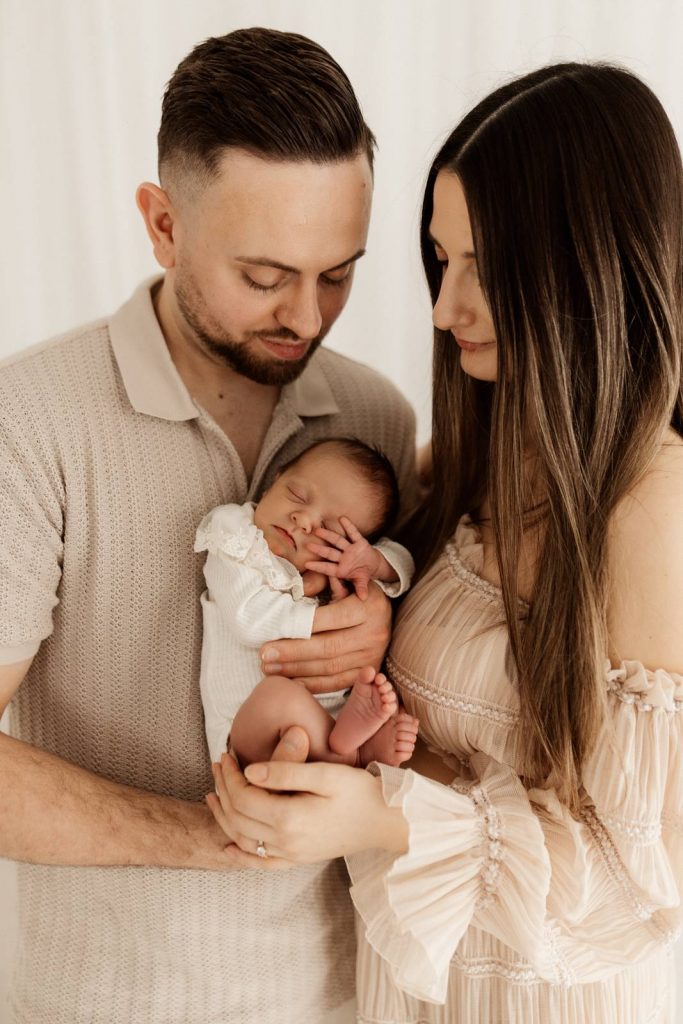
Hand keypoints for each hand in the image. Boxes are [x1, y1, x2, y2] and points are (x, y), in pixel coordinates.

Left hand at [207, 749, 407, 870]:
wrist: (386, 820)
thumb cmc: (360, 792)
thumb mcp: (325, 774)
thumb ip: (286, 771)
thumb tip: (250, 772)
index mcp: (290, 818)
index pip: (244, 797)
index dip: (230, 775)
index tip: (226, 754)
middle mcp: (286, 842)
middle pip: (238, 817)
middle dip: (223, 789)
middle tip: (218, 765)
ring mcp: (292, 855)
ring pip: (243, 839)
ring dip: (224, 816)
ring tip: (214, 793)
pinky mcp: (299, 859)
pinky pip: (261, 863)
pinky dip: (241, 856)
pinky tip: (229, 847)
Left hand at [260, 581, 391, 693]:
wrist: (385, 613)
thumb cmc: (357, 592)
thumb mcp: (344, 579)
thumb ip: (322, 581)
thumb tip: (297, 590)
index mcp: (368, 607)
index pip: (330, 619)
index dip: (301, 626)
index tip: (273, 630)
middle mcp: (374, 634)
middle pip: (328, 647)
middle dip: (293, 653)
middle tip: (265, 655)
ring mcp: (372, 656)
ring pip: (330, 668)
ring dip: (297, 671)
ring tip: (270, 669)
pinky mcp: (367, 672)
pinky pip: (337, 683)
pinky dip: (313, 685)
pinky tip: (291, 682)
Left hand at [305, 517, 381, 599]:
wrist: (373, 565)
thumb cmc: (363, 574)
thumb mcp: (362, 581)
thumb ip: (361, 588)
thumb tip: (364, 598)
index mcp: (342, 569)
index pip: (328, 568)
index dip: (318, 566)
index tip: (306, 564)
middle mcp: (343, 558)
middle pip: (330, 553)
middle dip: (320, 549)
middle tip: (308, 545)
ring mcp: (350, 549)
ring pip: (338, 541)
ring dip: (329, 535)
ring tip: (318, 530)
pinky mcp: (360, 543)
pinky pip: (354, 534)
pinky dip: (349, 526)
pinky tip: (342, 519)